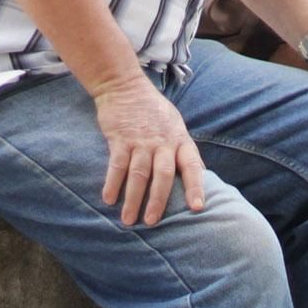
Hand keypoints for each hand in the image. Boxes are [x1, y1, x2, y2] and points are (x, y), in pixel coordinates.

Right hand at [93, 76, 207, 227]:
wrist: (125, 86)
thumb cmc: (154, 111)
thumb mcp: (176, 126)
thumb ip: (183, 150)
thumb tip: (198, 173)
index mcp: (180, 140)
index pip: (192, 165)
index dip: (196, 187)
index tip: (198, 208)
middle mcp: (162, 142)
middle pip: (163, 175)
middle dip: (158, 201)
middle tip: (152, 222)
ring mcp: (141, 141)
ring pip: (139, 174)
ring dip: (133, 199)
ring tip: (128, 220)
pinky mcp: (120, 139)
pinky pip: (117, 165)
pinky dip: (113, 182)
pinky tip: (108, 199)